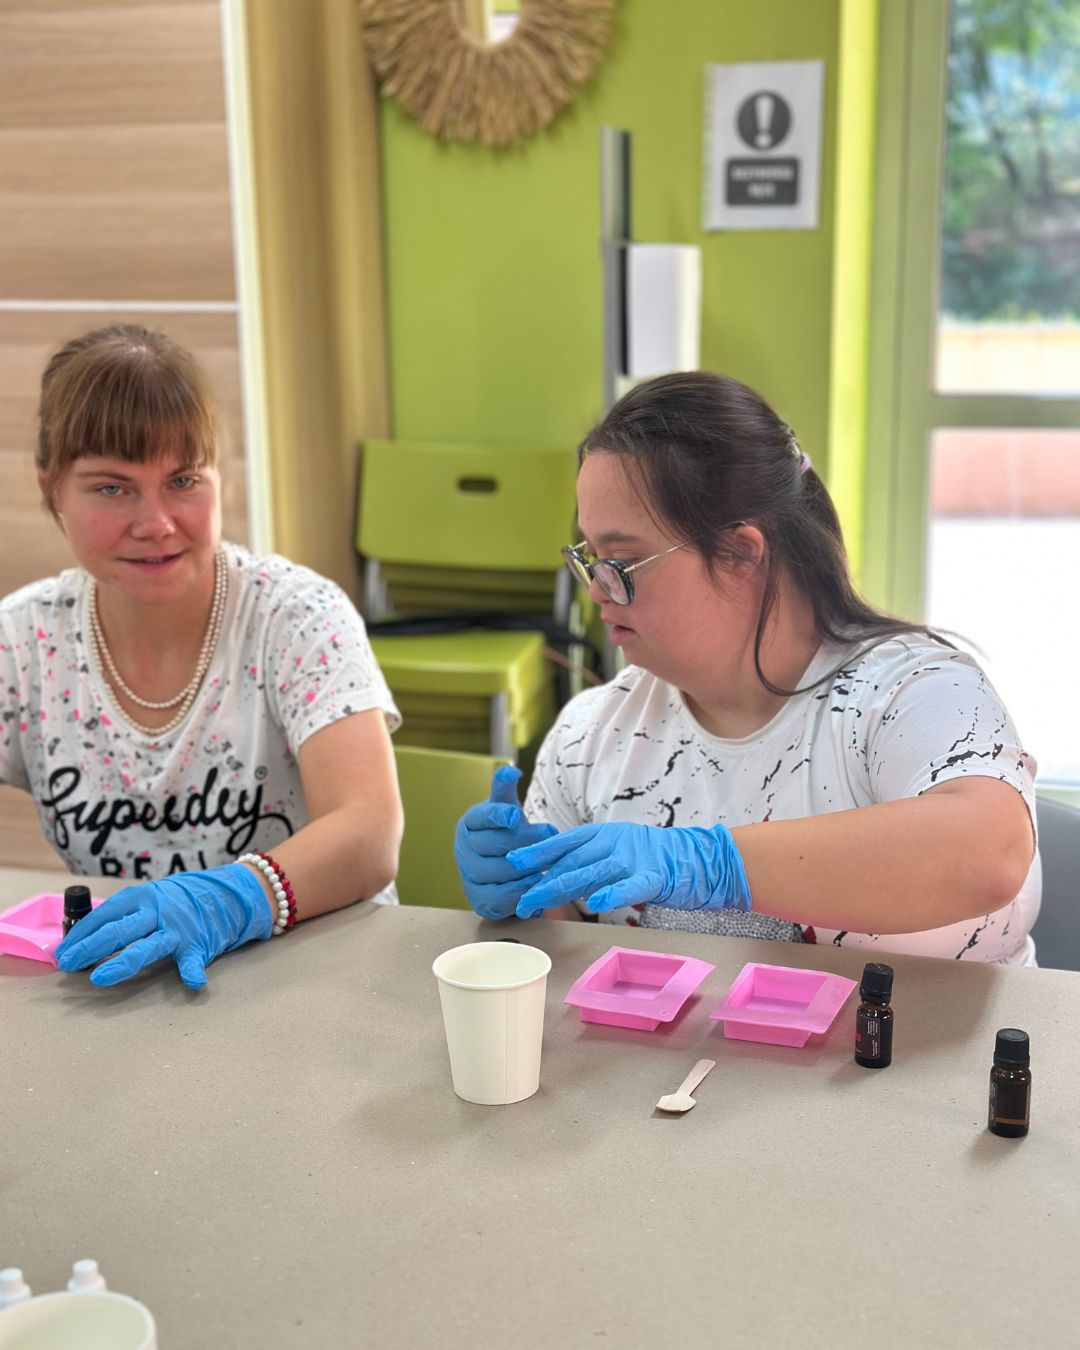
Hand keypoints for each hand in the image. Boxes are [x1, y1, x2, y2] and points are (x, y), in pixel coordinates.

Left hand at [54, 865, 272, 988]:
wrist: (224, 894)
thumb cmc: (176, 901)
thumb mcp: (148, 899)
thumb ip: (123, 917)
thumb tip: (84, 941)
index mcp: (139, 897)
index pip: (102, 916)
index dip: (80, 935)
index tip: (62, 953)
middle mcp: (156, 911)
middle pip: (118, 930)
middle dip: (89, 949)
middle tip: (69, 966)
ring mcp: (177, 929)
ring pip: (146, 946)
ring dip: (122, 962)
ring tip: (100, 978)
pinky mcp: (197, 944)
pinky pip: (194, 960)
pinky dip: (193, 971)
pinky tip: (192, 982)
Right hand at [453, 765, 557, 920]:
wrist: (503, 865)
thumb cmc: (507, 831)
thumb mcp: (506, 806)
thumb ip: (505, 789)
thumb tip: (509, 770)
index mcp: (470, 821)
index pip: (481, 816)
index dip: (498, 815)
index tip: (516, 815)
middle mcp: (464, 847)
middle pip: (492, 844)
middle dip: (524, 841)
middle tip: (549, 836)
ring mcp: (467, 873)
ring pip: (495, 870)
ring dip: (523, 866)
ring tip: (546, 860)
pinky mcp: (476, 897)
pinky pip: (496, 896)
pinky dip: (517, 891)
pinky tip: (535, 882)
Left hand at [507, 821, 751, 917]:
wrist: (699, 857)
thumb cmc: (654, 858)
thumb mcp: (617, 850)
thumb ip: (590, 860)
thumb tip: (556, 874)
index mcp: (604, 834)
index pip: (564, 841)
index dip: (538, 851)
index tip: (512, 862)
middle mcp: (614, 842)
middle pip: (571, 862)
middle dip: (542, 881)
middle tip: (520, 899)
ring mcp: (633, 858)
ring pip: (591, 873)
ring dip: (560, 889)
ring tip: (538, 902)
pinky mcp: (653, 876)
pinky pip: (629, 886)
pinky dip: (611, 893)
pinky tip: (595, 903)